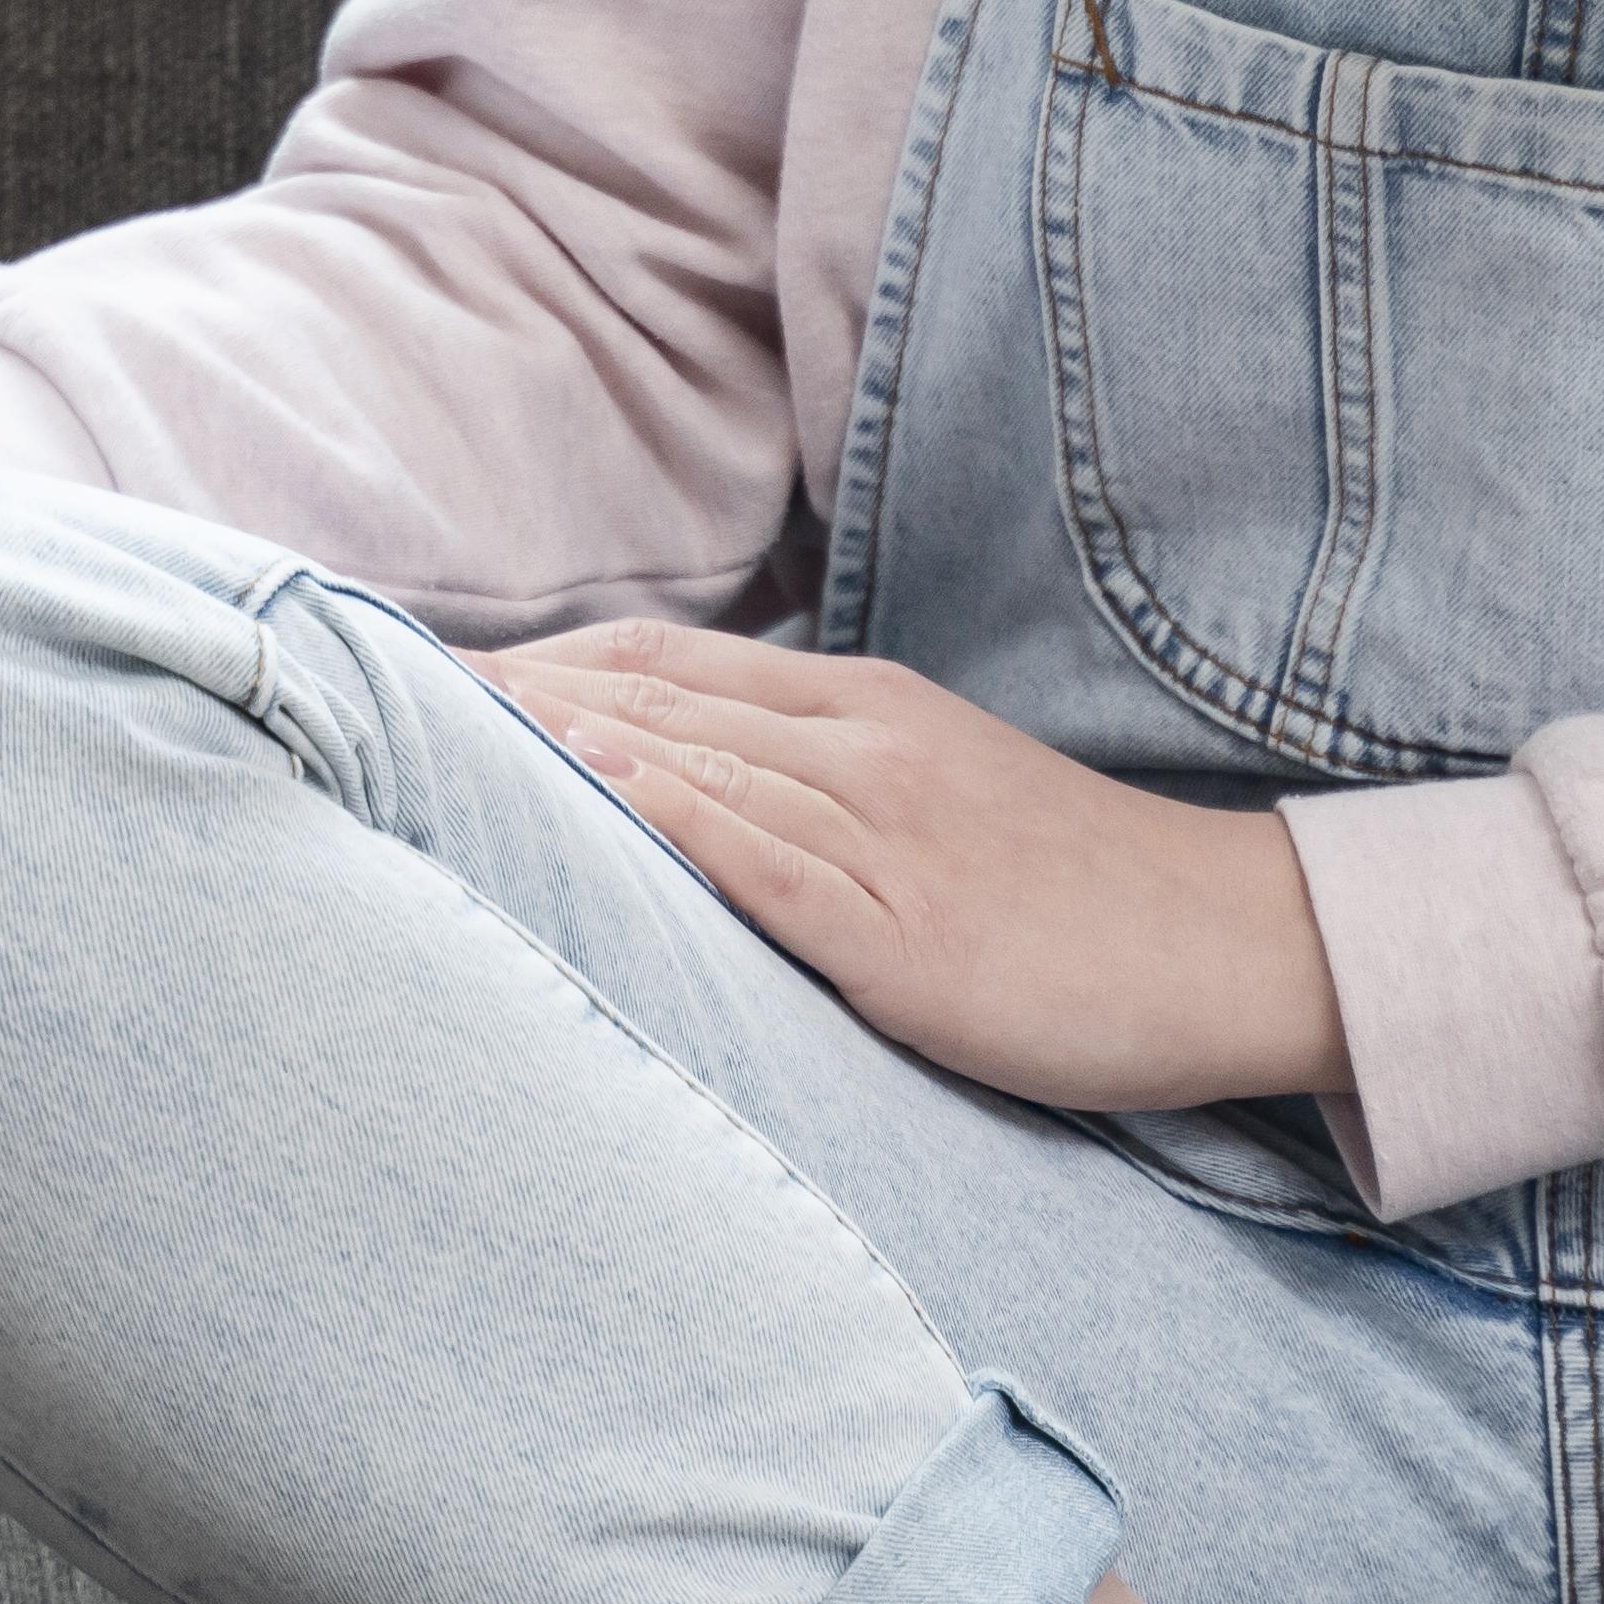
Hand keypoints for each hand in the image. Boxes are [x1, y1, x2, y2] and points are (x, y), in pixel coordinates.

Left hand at [485, 627, 1344, 1116]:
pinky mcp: (906, 931)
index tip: (426, 666)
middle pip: (650, 696)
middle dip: (510, 692)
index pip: (663, 662)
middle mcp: (859, 747)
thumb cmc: (1074, 886)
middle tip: (378, 690)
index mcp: (861, 710)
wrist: (1225, 942)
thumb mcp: (933, 796)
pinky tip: (592, 797)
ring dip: (559, 744)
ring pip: (693, 764)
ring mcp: (882, 835)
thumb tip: (689, 771)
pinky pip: (769, 864)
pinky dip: (673, 821)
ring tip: (435, 733)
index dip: (540, 661)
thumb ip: (816, 776)